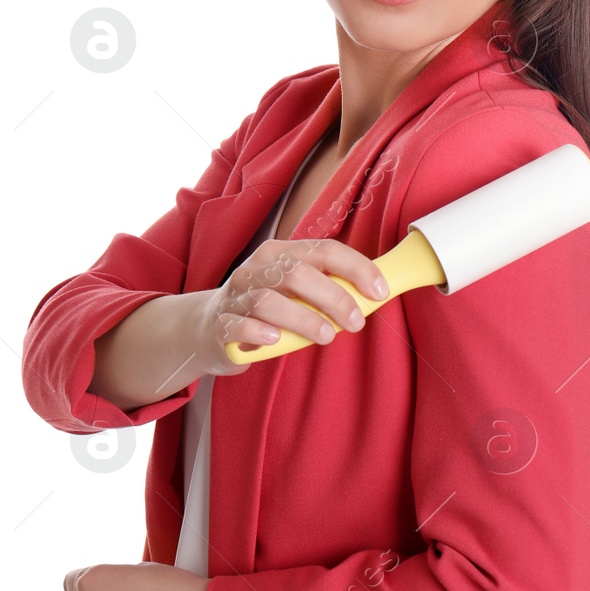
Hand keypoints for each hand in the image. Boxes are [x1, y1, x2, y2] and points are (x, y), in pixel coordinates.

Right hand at [194, 238, 389, 372]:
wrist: (209, 327)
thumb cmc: (269, 307)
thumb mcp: (298, 290)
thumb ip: (330, 288)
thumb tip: (377, 294)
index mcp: (282, 253)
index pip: (324, 250)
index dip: (356, 268)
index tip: (380, 291)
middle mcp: (257, 268)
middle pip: (298, 274)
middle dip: (334, 298)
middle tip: (356, 323)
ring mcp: (236, 295)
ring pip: (269, 301)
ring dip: (303, 319)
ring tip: (326, 337)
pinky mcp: (220, 325)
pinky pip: (238, 326)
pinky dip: (259, 332)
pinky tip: (276, 340)